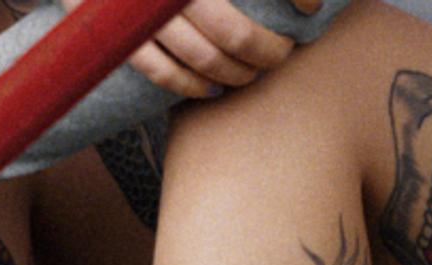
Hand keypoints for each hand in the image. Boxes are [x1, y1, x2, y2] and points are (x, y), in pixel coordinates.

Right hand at [62, 0, 316, 98]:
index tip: (312, 8)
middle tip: (282, 53)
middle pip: (234, 30)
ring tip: (252, 72)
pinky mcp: (120, 39)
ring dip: (235, 72)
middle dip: (267, 49)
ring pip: (203, 56)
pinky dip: (191, 85)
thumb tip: (312, 0)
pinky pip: (161, 72)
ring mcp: (143, 15)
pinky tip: (212, 89)